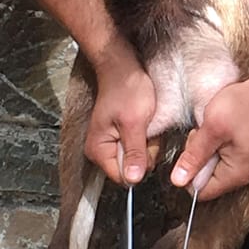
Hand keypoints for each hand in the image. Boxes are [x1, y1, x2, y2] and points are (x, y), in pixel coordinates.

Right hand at [84, 64, 157, 184]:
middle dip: (145, 153)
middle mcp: (102, 151)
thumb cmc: (127, 90)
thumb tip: (133, 179)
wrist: (124, 68)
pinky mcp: (123, 137)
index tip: (144, 144)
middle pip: (132, 170)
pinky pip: (141, 148)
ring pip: (139, 159)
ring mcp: (113, 144)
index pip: (122, 177)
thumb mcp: (134, 122)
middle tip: (145, 130)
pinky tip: (146, 123)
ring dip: (149, 144)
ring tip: (146, 124)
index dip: (139, 166)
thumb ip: (134, 152)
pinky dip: (148, 138)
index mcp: (99, 150)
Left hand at [169, 80, 248, 200]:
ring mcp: (238, 166)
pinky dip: (209, 145)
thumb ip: (194, 156)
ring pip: (206, 168)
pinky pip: (214, 158)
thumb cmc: (243, 106)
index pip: (199, 191)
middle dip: (195, 158)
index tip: (195, 149)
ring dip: (201, 150)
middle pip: (202, 180)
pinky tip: (216, 131)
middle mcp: (238, 175)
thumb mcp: (212, 129)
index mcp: (234, 174)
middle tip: (204, 135)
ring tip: (211, 130)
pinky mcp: (236, 156)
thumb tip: (178, 181)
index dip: (189, 172)